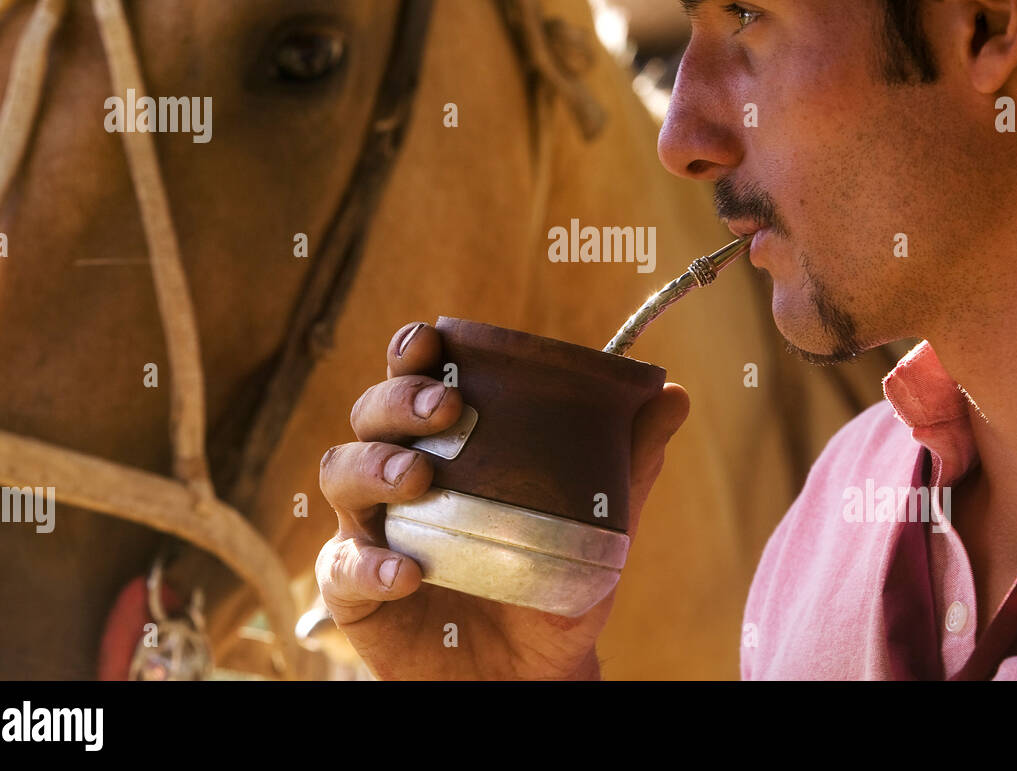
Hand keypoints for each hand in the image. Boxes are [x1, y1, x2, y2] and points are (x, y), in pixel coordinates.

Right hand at [315, 320, 689, 679]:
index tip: (432, 342)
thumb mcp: (597, 527)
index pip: (417, 380)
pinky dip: (370, 565)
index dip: (414, 352)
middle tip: (446, 408)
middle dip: (398, 398)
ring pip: (341, 473)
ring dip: (374, 466)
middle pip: (372, 414)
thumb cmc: (552, 584)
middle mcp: (399, 475)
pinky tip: (408, 572)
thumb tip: (675, 393)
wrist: (530, 674)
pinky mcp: (354, 591)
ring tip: (417, 477)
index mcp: (448, 444)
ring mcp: (371, 529)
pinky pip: (344, 568)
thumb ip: (629, 465)